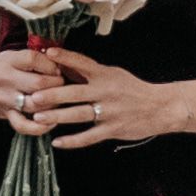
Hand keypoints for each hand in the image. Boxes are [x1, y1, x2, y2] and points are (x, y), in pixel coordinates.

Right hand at [0, 38, 57, 131]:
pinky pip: (24, 126)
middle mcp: (6, 80)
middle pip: (38, 83)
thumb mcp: (12, 55)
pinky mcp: (6, 114)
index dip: (51, 63)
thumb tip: (61, 63)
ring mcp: (6, 99)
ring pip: (35, 105)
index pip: (33, 59)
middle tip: (62, 82)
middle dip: (57, 83)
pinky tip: (51, 122)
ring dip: (53, 102)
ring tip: (58, 98)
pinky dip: (40, 127)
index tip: (57, 67)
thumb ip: (34, 57)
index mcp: (9, 61)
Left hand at [33, 52, 162, 148]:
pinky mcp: (113, 129)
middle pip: (75, 93)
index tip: (48, 53)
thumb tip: (63, 63)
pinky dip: (73, 141)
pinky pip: (89, 136)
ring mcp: (109, 112)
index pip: (83, 63)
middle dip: (53, 95)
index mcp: (106, 75)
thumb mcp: (114, 74)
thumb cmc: (133, 89)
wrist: (161, 107)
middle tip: (34, 96)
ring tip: (38, 118)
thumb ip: (89, 72)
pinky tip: (57, 142)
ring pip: (79, 115)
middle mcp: (106, 92)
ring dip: (58, 116)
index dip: (66, 57)